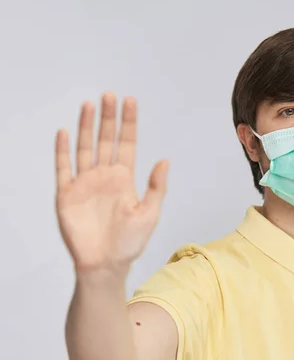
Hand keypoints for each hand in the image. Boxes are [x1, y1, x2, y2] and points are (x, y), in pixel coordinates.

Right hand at [55, 93, 168, 273]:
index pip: (126, 143)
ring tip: (89, 104)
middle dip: (108, 117)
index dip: (128, 123)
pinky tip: (65, 132)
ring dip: (86, 127)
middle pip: (106, 140)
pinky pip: (63, 167)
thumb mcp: (149, 213)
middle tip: (109, 95)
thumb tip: (164, 160)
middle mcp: (105, 176)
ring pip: (85, 148)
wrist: (105, 264)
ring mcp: (85, 183)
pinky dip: (63, 150)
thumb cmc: (130, 242)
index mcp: (125, 179)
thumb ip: (156, 187)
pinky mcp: (67, 194)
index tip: (130, 101)